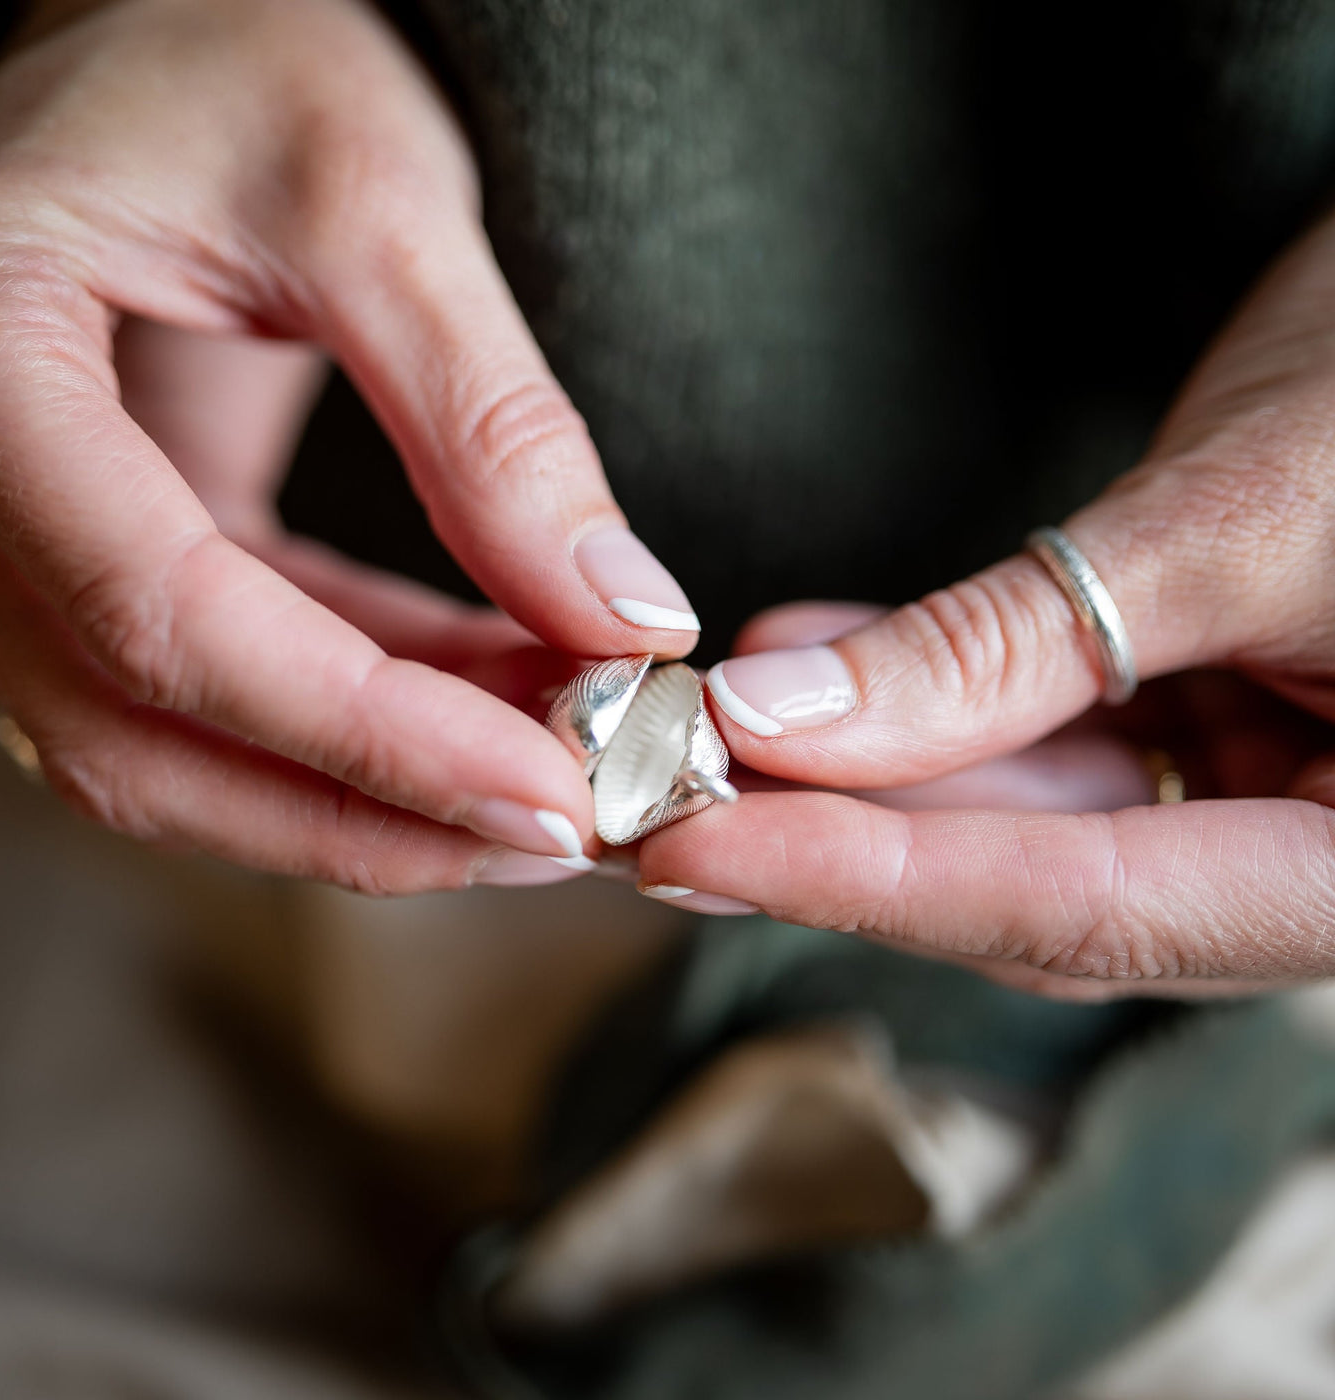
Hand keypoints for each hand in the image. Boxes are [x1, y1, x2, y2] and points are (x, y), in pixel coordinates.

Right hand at [0, 0, 698, 890]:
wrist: (178, 29)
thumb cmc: (238, 48)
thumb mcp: (380, 201)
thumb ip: (494, 424)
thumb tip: (622, 622)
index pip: (162, 612)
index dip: (364, 735)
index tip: (547, 792)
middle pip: (140, 734)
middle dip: (364, 813)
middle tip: (560, 828)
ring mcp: (24, 525)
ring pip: (172, 745)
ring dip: (369, 793)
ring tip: (551, 783)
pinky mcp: (109, 542)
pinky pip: (227, 680)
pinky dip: (364, 719)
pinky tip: (497, 711)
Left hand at [638, 215, 1334, 994]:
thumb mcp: (1228, 523)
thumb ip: (1009, 645)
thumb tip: (784, 715)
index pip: (1084, 910)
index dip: (871, 884)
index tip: (699, 847)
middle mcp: (1309, 865)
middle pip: (1035, 890)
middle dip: (842, 833)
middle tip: (669, 785)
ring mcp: (1254, 806)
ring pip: (1018, 823)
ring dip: (862, 767)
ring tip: (723, 708)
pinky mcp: (1197, 737)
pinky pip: (1038, 746)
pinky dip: (923, 703)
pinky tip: (812, 657)